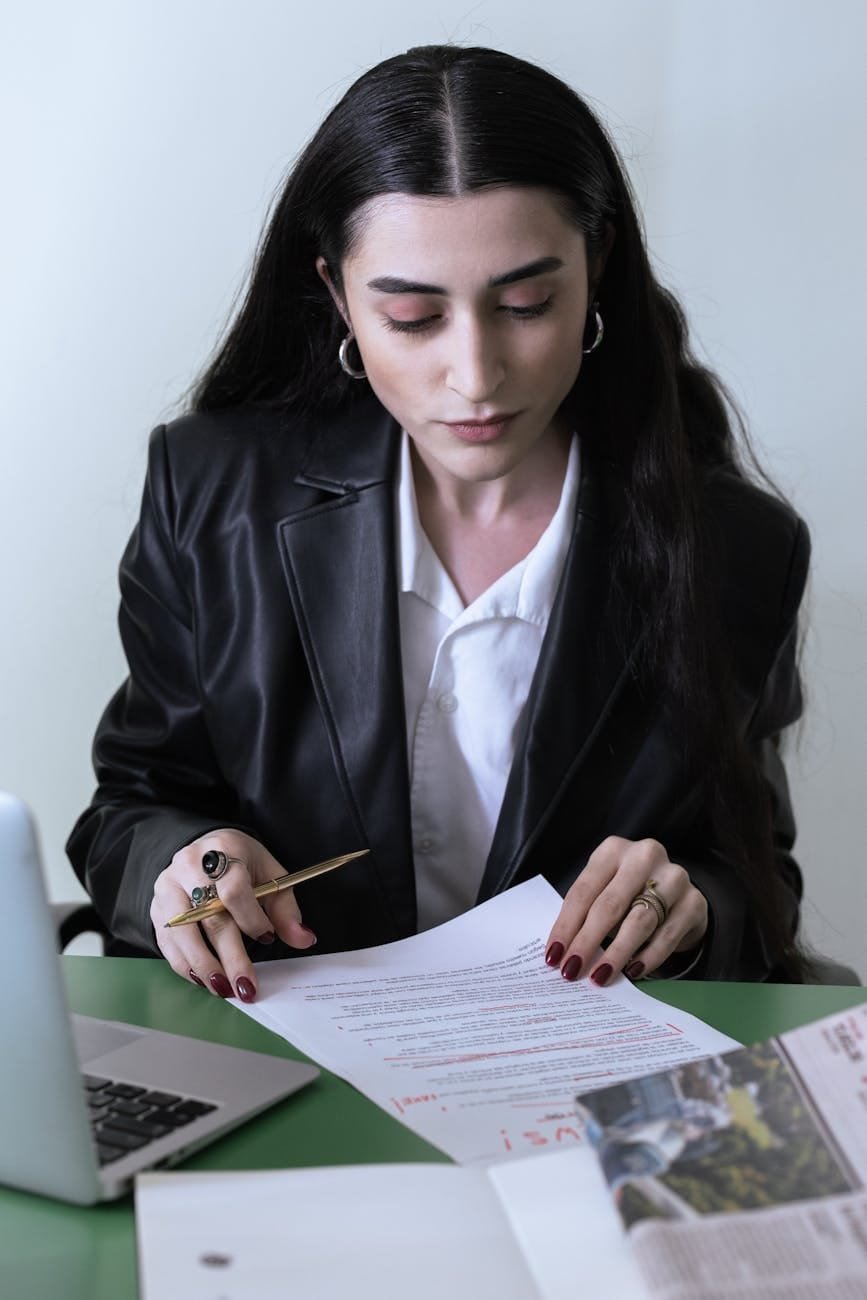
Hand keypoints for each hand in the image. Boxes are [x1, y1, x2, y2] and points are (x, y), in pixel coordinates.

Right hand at [152, 829, 316, 1001]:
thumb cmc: (240, 863)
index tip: (267, 938)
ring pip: (182, 932)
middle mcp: (189, 866)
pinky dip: (185, 965)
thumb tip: (303, 938)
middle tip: (245, 986)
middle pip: (208, 916)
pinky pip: (167, 942)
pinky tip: (203, 980)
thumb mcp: (270, 876)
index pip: (234, 889)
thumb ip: (286, 910)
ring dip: (204, 966)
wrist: (205, 849)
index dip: (251, 919)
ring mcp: (167, 887)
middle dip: (229, 956)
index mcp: (223, 850)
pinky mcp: (156, 907)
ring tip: (224, 988)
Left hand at [544, 837, 706, 985]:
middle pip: (609, 905)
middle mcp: (644, 856)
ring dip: (616, 953)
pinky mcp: (694, 901)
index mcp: (613, 850)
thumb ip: (585, 913)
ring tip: (600, 976)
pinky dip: (648, 956)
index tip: (554, 956)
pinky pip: (667, 935)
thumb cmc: (629, 893)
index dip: (566, 926)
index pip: (583, 891)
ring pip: (639, 921)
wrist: (677, 892)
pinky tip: (633, 972)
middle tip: (572, 970)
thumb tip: (562, 953)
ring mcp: (673, 877)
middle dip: (587, 941)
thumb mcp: (605, 890)